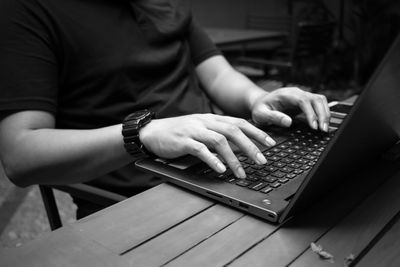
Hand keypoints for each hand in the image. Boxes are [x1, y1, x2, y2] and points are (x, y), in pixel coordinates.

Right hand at [139, 114, 275, 177]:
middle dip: (250, 146)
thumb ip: (218, 134)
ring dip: (234, 158)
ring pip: (219, 140)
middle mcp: (205, 122)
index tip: (270, 143)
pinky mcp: (183, 141)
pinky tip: (221, 169)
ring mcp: (194, 130)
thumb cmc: (179, 133)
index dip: (256, 132)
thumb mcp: (201, 129)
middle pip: (233, 130)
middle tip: (262, 160)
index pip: (239, 122)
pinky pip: (201, 149)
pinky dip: (213, 160)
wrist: (152, 131)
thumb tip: (239, 146)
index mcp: (211, 119)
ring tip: (242, 172)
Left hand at [251, 87, 329, 130]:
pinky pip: (319, 104)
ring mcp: (302, 96)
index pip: (303, 100)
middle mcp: (296, 93)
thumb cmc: (260, 108)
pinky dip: (323, 113)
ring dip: (325, 113)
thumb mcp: (261, 114)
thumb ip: (273, 117)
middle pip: (316, 99)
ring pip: (320, 100)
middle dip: (322, 114)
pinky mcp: (306, 102)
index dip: (310, 113)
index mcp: (286, 94)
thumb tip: (288, 122)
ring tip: (325, 128)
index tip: (313, 126)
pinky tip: (323, 124)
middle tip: (323, 130)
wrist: (261, 103)